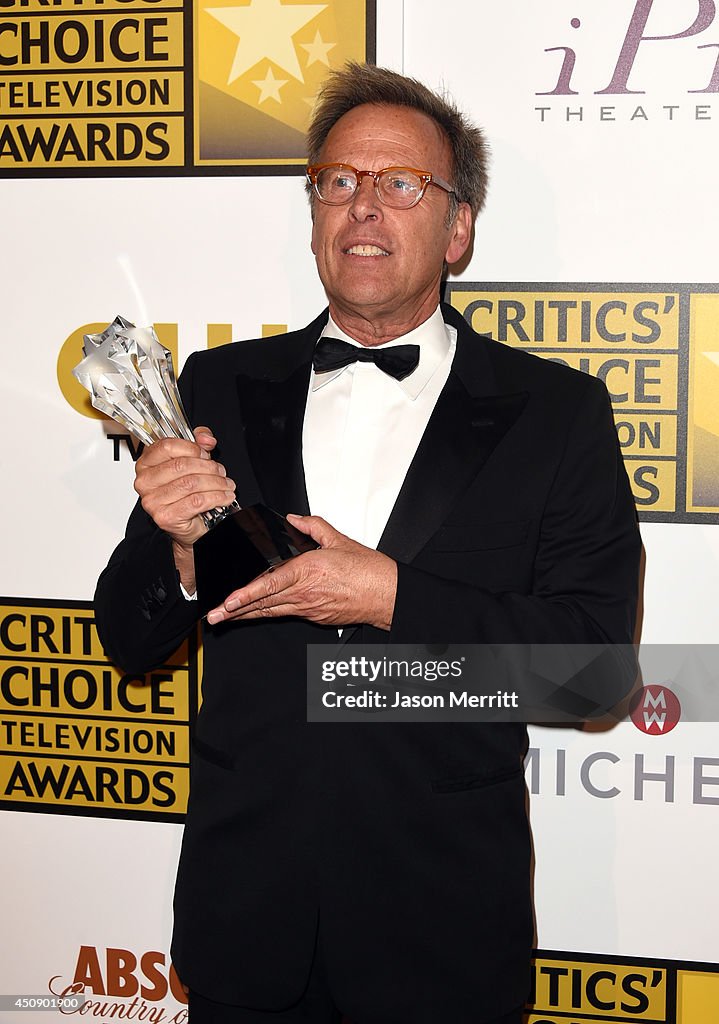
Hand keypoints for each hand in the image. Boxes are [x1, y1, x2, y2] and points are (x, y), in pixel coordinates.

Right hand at [133, 427, 235, 593]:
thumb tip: (206, 438)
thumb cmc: (186, 493)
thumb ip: (198, 443)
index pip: (166, 446)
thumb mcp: (192, 461)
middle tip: (221, 472)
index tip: (206, 454)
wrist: (187, 525)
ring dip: (216, 483)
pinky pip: (196, 501)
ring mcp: (152, 501)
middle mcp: (144, 482)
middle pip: (181, 465)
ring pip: (191, 483)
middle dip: (208, 467)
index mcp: (146, 464)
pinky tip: (225, 497)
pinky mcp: (165, 517)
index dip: (191, 447)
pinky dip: (216, 497)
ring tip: (226, 485)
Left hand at [206, 515, 396, 630]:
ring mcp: (309, 608)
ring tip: (223, 618)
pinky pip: (284, 614)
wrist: (388, 595)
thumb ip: (312, 527)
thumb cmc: (369, 571)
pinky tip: (253, 614)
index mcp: (309, 571)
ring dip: (245, 615)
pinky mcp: (315, 616)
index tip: (229, 600)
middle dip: (235, 610)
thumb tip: (293, 519)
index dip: (247, 594)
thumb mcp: (339, 540)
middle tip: (213, 615)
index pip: (270, 585)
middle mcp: (305, 593)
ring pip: (270, 612)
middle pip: (263, 604)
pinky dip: (266, 614)